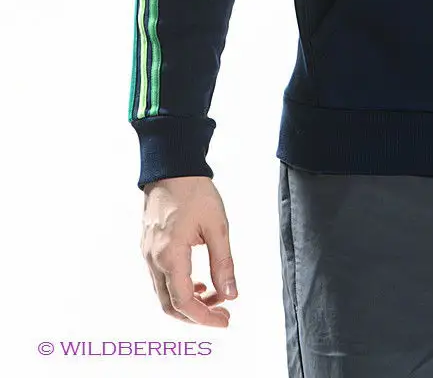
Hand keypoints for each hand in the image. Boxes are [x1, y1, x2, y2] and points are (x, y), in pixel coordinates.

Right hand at [140, 175, 238, 326]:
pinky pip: (161, 279)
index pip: (185, 302)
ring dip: (188, 301)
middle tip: (222, 313)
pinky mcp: (148, 247)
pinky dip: (179, 287)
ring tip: (215, 295)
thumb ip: (223, 263)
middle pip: (170, 305)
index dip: (205, 317)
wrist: (171, 166)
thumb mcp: (217, 226)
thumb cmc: (194, 191)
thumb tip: (231, 294)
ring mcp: (147, 254)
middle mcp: (153, 259)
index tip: (225, 320)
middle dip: (197, 315)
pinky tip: (199, 281)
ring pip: (164, 294)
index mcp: (170, 255)